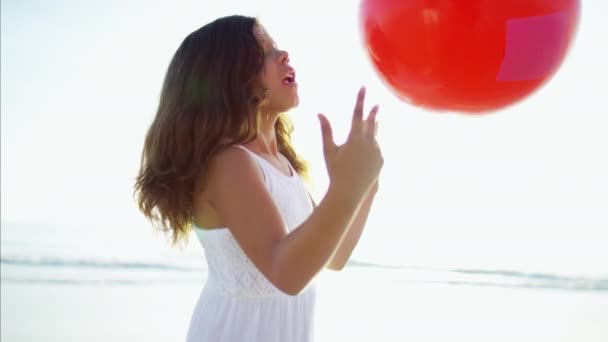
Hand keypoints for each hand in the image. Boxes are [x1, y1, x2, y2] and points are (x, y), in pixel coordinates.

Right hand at [318, 86, 382, 200]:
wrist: (349, 192)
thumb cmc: (335, 170)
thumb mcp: (329, 150)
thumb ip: (326, 131)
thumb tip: (320, 113)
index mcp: (354, 137)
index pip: (357, 113)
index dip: (360, 99)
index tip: (364, 87)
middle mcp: (368, 142)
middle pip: (371, 122)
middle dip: (373, 113)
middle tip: (376, 104)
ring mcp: (377, 151)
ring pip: (374, 137)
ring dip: (372, 131)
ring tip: (373, 123)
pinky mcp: (381, 160)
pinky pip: (376, 150)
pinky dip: (371, 149)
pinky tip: (365, 155)